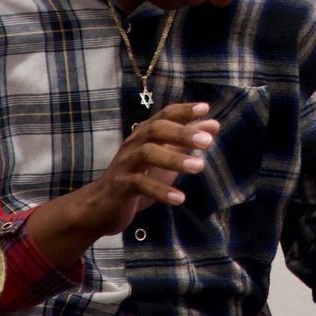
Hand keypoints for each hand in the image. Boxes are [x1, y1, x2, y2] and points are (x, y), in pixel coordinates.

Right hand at [67, 102, 220, 239]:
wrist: (101, 206)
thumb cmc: (138, 177)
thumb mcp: (165, 157)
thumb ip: (186, 141)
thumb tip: (213, 125)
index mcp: (145, 134)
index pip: (164, 115)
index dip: (183, 111)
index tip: (204, 108)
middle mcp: (133, 144)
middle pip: (156, 130)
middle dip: (182, 133)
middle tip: (207, 141)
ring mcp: (125, 164)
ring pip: (147, 154)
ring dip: (174, 159)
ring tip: (199, 167)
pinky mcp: (120, 186)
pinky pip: (139, 184)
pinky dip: (160, 191)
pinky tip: (179, 198)